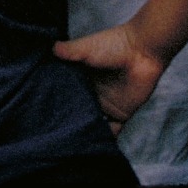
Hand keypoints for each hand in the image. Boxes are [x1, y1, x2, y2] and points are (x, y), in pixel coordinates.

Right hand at [52, 23, 167, 131]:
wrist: (142, 51)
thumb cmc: (113, 45)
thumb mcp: (84, 46)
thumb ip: (67, 50)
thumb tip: (49, 49)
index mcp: (83, 76)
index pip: (67, 92)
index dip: (58, 100)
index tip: (44, 109)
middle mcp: (93, 92)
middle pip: (79, 109)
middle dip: (70, 118)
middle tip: (56, 129)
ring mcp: (107, 104)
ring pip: (93, 121)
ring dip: (86, 129)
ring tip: (71, 139)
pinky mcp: (121, 113)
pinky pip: (111, 129)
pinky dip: (105, 137)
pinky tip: (93, 143)